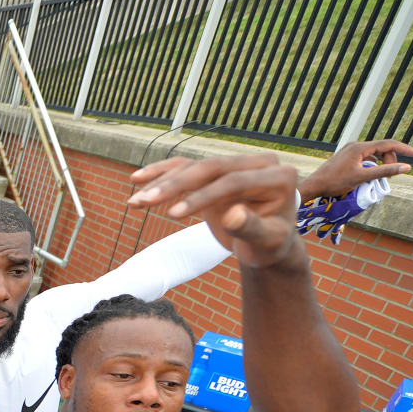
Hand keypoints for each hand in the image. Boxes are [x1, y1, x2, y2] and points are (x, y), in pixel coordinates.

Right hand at [129, 154, 299, 267]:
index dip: (202, 197)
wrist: (266, 245)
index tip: (172, 215)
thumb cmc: (269, 247)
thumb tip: (234, 215)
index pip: (232, 181)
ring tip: (134, 202)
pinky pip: (185, 167)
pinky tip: (136, 180)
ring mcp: (235, 164)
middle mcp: (257, 163)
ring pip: (192, 167)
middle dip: (174, 186)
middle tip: (144, 202)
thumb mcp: (267, 243)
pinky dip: (160, 175)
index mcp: (278, 176)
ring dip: (161, 183)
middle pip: (209, 169)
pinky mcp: (217, 171)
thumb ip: (252, 228)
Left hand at [298, 140, 412, 201]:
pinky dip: (373, 164)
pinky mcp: (347, 156)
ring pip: (374, 152)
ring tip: (381, 176)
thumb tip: (407, 167)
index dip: (404, 149)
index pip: (388, 144)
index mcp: (360, 147)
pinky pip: (366, 156)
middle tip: (389, 176)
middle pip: (382, 148)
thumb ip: (385, 171)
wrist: (314, 185)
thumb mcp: (363, 177)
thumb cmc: (336, 182)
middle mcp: (355, 145)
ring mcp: (350, 149)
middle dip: (390, 160)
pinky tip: (371, 174)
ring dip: (382, 162)